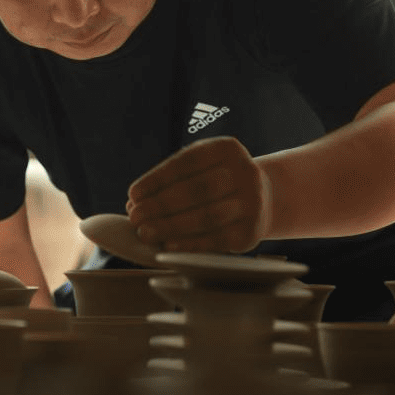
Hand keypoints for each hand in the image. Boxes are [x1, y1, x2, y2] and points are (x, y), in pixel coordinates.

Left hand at [126, 136, 271, 253]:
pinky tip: (167, 245)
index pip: (186, 163)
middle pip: (197, 190)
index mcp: (226, 149)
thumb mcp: (199, 169)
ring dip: (171, 226)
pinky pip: (216, 239)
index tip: (133, 194)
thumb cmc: (216, 183)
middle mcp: (245, 172)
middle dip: (161, 205)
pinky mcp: (252, 231)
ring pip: (207, 216)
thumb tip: (133, 204)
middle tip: (135, 217)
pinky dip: (189, 243)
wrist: (262, 200)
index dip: (157, 179)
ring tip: (145, 232)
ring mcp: (253, 202)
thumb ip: (170, 182)